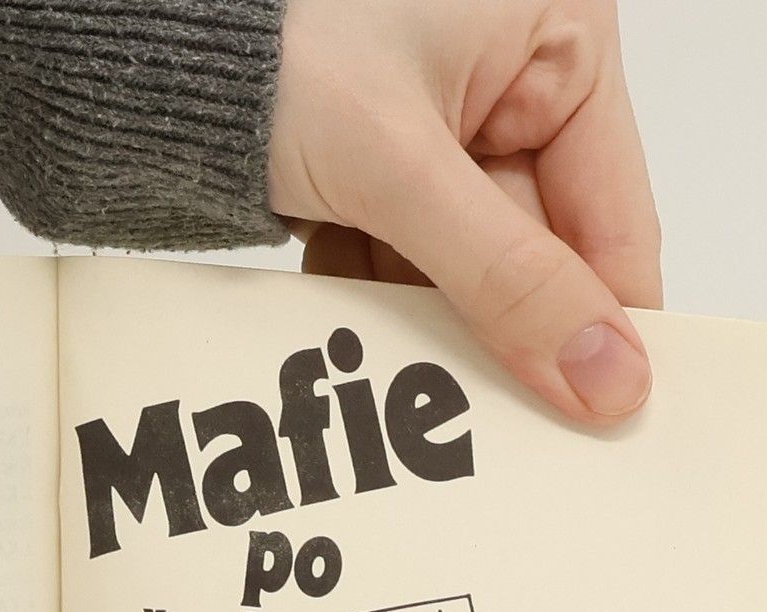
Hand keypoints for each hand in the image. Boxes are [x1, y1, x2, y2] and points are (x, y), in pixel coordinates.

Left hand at [270, 0, 662, 424]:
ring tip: (386, 356)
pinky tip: (339, 309)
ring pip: (465, 272)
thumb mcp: (401, 167)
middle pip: (537, 253)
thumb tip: (607, 375)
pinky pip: (403, 262)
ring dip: (418, 320)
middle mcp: (517, 77)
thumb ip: (505, 278)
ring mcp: (448, 127)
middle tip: (480, 417)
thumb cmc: (274, 41)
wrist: (150, 52)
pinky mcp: (384, 169)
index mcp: (563, 36)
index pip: (615, 216)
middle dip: (490, 327)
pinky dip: (369, 293)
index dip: (606, 324)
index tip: (601, 418)